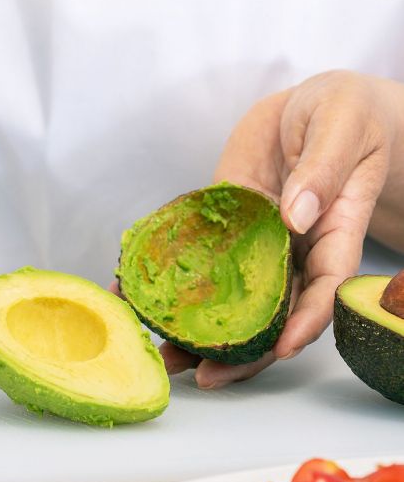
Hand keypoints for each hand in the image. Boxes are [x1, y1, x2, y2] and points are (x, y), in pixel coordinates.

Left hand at [128, 70, 403, 387]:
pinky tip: (139, 293)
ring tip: (166, 352)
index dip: (305, 323)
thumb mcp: (342, 128)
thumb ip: (322, 171)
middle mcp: (293, 249)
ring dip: (200, 327)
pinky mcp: (222, 226)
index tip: (280, 348)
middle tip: (206, 375)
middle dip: (242, 349)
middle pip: (272, 311)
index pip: (324, 289)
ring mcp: (254, 241)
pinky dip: (171, 276)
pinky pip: (198, 255)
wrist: (306, 105)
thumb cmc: (342, 113)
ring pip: (231, 295)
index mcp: (333, 233)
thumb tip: (294, 216)